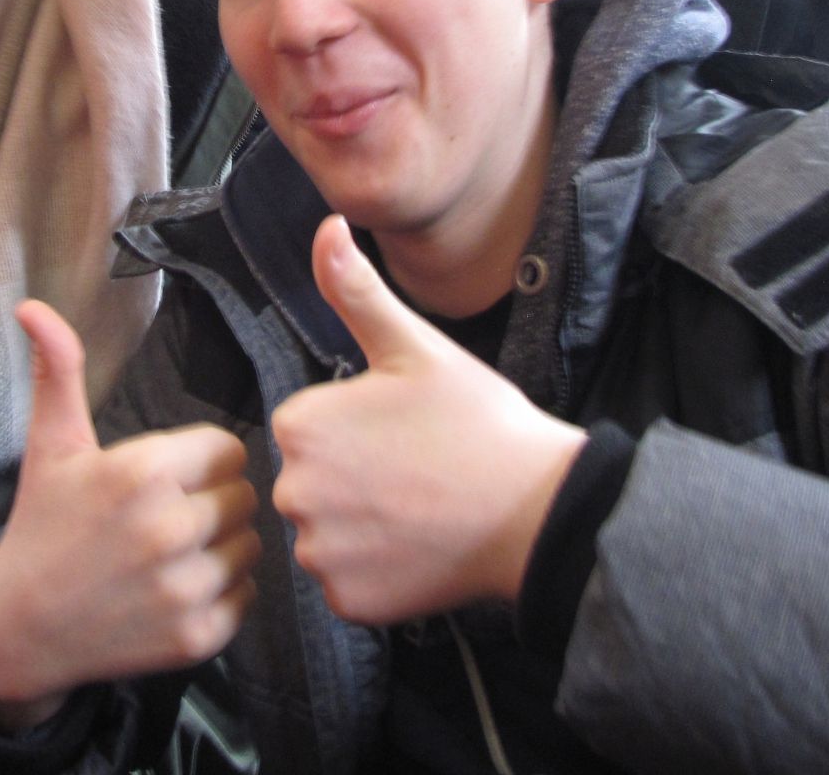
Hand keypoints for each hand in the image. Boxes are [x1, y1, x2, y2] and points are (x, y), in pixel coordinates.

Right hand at [0, 301, 259, 730]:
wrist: (20, 630)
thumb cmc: (43, 524)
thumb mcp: (51, 445)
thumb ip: (57, 370)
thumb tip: (32, 304)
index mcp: (142, 471)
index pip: (229, 448)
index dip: (202, 460)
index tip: (169, 477)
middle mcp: (169, 529)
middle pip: (244, 495)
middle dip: (214, 501)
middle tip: (171, 515)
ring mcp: (185, 587)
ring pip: (251, 545)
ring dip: (223, 547)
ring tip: (176, 552)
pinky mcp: (197, 637)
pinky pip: (246, 596)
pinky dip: (222, 594)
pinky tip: (178, 589)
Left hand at [270, 216, 586, 625]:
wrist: (535, 512)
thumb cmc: (477, 424)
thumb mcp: (414, 346)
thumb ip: (355, 290)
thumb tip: (327, 225)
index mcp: (300, 425)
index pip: (306, 428)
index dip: (354, 428)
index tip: (398, 432)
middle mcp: (293, 492)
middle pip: (310, 482)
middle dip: (351, 478)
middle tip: (413, 470)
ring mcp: (320, 552)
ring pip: (325, 533)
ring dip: (360, 526)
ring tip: (417, 508)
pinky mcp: (346, 602)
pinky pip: (345, 582)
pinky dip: (375, 571)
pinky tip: (416, 548)